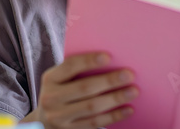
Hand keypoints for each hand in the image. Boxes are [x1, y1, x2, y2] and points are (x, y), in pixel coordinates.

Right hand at [21, 52, 137, 128]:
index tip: (109, 56)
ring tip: (134, 91)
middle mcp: (51, 98)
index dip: (89, 61)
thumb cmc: (63, 89)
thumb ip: (79, 70)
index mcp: (51, 78)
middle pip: (84, 88)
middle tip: (130, 75)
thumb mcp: (62, 78)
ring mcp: (59, 118)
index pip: (70, 66)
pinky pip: (95, 123)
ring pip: (92, 107)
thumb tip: (114, 59)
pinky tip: (129, 109)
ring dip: (115, 99)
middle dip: (109, 81)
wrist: (45, 119)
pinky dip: (114, 116)